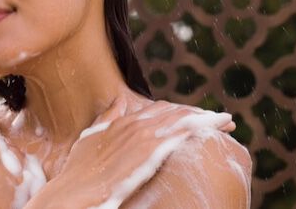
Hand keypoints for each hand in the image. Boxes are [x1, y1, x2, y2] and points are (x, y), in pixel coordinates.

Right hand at [42, 99, 234, 207]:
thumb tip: (120, 101)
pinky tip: (213, 127)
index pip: (158, 111)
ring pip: (180, 121)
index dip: (182, 113)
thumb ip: (106, 120)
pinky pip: (178, 134)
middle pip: (174, 114)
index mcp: (121, 123)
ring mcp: (139, 138)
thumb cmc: (76, 174)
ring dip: (205, 119)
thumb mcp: (89, 141)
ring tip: (226, 122)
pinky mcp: (146, 153)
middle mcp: (132, 126)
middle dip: (199, 116)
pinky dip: (198, 127)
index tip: (202, 118)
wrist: (69, 195)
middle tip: (223, 119)